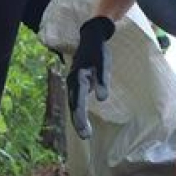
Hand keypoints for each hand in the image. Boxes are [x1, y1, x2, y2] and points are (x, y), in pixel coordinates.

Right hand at [66, 16, 114, 138]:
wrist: (91, 38)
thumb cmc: (99, 51)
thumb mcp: (103, 63)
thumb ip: (102, 80)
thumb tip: (101, 99)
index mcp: (78, 78)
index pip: (79, 102)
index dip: (81, 118)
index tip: (85, 131)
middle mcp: (72, 82)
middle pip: (73, 106)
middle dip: (78, 122)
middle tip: (85, 137)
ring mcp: (72, 82)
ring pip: (73, 104)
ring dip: (77, 118)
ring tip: (84, 133)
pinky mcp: (76, 83)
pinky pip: (75, 99)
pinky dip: (77, 111)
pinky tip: (81, 120)